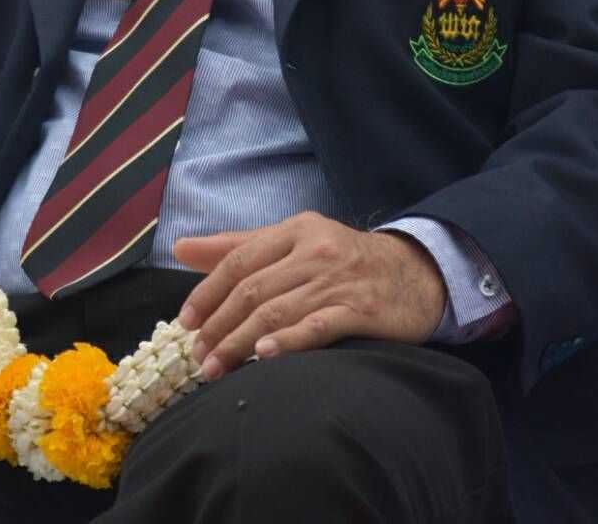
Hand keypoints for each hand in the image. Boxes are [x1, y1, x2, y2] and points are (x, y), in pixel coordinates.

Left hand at [173, 211, 445, 380]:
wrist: (416, 273)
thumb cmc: (344, 259)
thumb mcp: (295, 240)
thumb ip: (239, 245)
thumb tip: (181, 247)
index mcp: (296, 229)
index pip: (240, 259)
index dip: (208, 291)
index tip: (185, 322)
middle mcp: (315, 250)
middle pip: (254, 289)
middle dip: (220, 324)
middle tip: (198, 355)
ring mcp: (339, 280)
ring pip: (278, 310)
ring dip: (240, 342)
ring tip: (216, 368)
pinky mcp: (362, 310)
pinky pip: (318, 325)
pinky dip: (288, 341)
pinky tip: (264, 356)